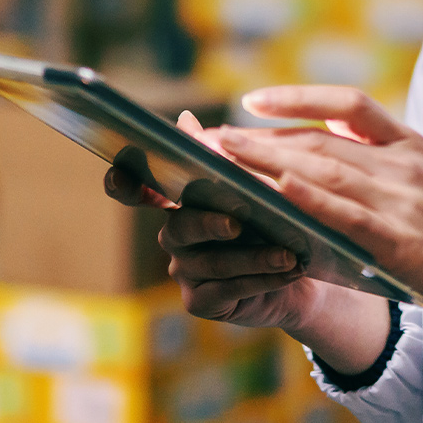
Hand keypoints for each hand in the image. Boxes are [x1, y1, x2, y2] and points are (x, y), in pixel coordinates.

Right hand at [105, 111, 316, 328]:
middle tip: (238, 222)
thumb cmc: (274, 223)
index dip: (124, 184)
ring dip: (254, 257)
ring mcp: (184, 271)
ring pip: (212, 263)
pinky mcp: (200, 302)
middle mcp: (175, 236)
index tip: (119, 176)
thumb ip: (221, 159)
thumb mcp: (256, 188)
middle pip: (181, 228)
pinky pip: (228, 291)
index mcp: (181, 202)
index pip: (138, 190)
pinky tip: (288, 272)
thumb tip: (184, 120)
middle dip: (210, 224)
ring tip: (288, 253)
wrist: (302, 271)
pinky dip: (261, 281)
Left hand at [211, 87, 422, 317]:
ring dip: (265, 161)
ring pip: (321, 170)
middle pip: (317, 138)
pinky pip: (344, 212)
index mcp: (409, 145)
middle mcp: (401, 163)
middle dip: (258, 137)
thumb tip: (336, 148)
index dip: (297, 97)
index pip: (346, 104)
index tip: (253, 101)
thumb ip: (389, 159)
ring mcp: (400, 199)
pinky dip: (307, 197)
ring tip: (220, 158)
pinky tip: (274, 189)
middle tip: (209, 137)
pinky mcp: (398, 238)